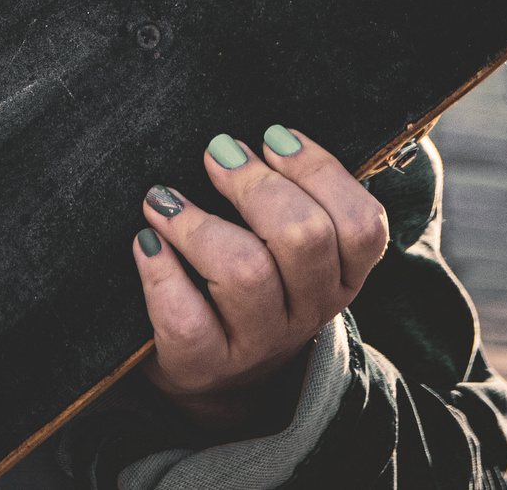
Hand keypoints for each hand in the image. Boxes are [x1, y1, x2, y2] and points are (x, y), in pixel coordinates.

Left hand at [131, 124, 390, 433]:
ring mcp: (258, 344)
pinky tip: (145, 243)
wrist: (209, 371)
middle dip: (255, 184)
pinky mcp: (203, 365)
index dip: (319, 172)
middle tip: (217, 153)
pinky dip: (162, 272)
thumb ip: (289, 197)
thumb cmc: (246, 284)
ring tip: (162, 199)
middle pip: (304, 238)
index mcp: (341, 277)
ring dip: (198, 223)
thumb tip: (251, 136)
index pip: (361, 225)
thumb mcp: (284, 247)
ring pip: (246, 273)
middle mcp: (308, 313)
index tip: (272, 136)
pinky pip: (187, 318)